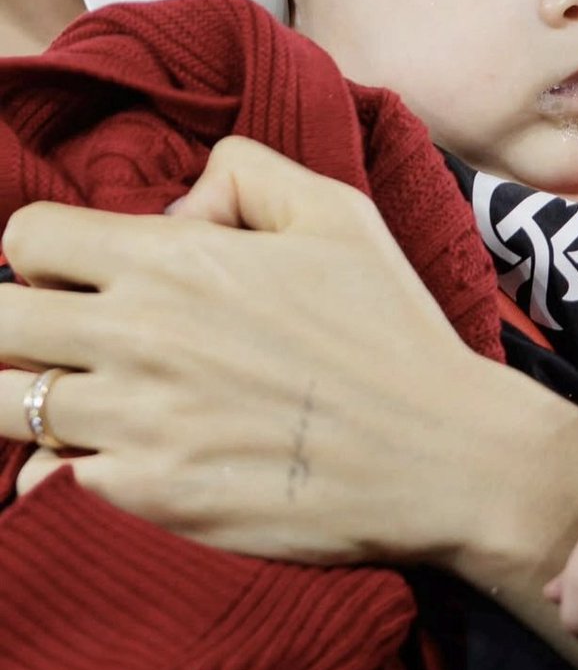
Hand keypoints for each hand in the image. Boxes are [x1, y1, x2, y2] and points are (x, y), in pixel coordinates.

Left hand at [0, 138, 519, 564]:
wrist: (442, 453)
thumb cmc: (392, 328)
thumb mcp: (337, 212)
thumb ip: (246, 171)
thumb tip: (180, 202)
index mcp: (176, 259)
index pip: (28, 238)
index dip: (47, 251)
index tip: (83, 274)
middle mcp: (139, 336)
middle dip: (23, 322)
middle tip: (76, 338)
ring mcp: (136, 423)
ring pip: (4, 405)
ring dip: (32, 397)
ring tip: (90, 398)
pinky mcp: (149, 498)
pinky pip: (47, 483)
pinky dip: (68, 469)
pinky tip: (122, 456)